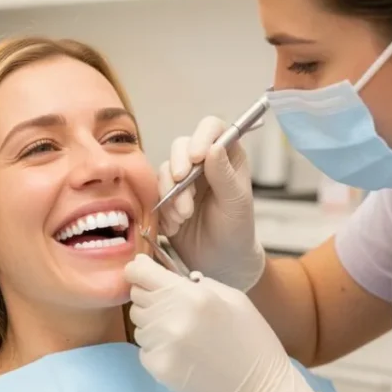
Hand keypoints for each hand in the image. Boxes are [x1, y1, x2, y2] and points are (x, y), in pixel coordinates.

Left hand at [125, 254, 321, 391]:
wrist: (260, 389)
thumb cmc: (251, 340)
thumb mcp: (233, 298)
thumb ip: (197, 284)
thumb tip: (165, 276)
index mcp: (193, 296)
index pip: (142, 273)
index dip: (137, 270)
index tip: (140, 272)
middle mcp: (172, 318)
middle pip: (137, 297)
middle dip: (150, 297)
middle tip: (175, 308)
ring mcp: (163, 346)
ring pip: (139, 324)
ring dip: (154, 324)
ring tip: (184, 334)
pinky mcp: (159, 369)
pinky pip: (144, 349)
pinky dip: (157, 348)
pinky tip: (182, 353)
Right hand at [158, 116, 264, 291]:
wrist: (220, 263)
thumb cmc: (236, 230)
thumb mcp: (235, 203)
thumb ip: (224, 175)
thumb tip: (213, 147)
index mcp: (227, 157)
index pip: (212, 129)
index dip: (201, 136)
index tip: (196, 156)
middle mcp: (203, 163)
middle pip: (181, 145)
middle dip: (178, 166)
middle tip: (180, 184)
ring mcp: (182, 179)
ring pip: (165, 170)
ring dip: (171, 193)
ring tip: (184, 216)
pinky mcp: (165, 197)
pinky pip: (154, 193)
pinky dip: (163, 209)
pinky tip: (176, 225)